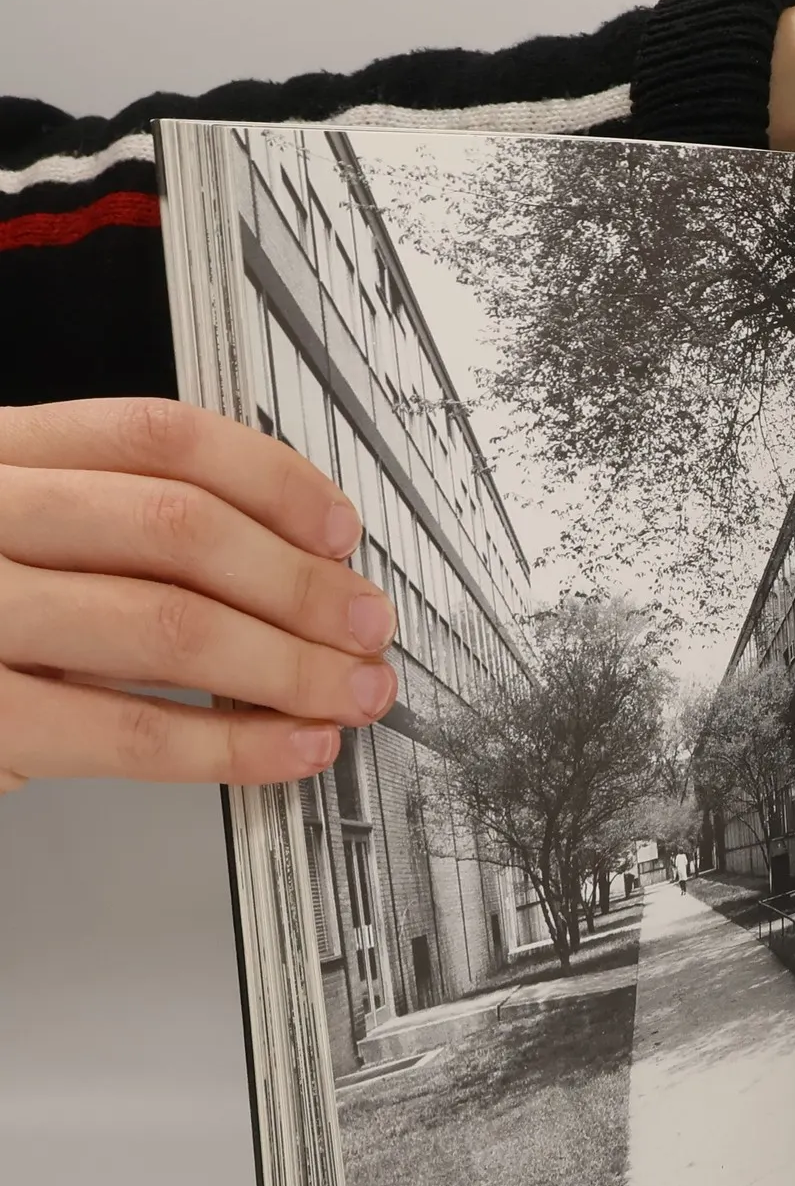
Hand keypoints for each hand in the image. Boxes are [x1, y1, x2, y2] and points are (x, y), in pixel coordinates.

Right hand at [0, 399, 398, 791]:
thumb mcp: (13, 534)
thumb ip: (115, 531)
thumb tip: (285, 569)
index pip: (159, 437)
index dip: (274, 482)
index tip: (340, 531)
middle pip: (180, 530)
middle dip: (301, 585)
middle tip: (368, 626)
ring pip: (167, 626)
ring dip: (289, 668)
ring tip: (351, 693)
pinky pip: (127, 730)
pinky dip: (230, 745)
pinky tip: (290, 748)